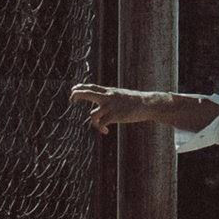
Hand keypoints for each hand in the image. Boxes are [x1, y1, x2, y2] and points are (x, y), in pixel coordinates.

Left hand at [71, 83, 218, 136]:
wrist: (147, 104)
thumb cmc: (134, 101)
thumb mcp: (120, 96)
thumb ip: (109, 98)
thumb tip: (99, 106)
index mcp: (109, 91)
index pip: (90, 86)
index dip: (80, 87)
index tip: (73, 90)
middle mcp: (107, 97)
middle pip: (86, 93)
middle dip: (76, 95)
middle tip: (71, 100)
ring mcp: (110, 106)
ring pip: (92, 115)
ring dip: (95, 123)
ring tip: (102, 127)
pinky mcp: (114, 115)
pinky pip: (101, 124)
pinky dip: (101, 129)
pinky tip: (106, 131)